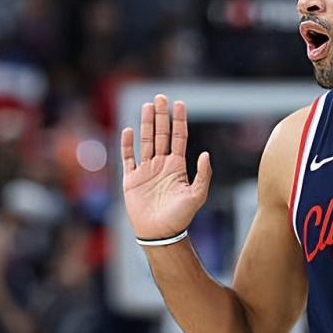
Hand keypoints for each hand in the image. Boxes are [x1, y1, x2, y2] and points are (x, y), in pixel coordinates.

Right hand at [120, 95, 211, 239]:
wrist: (160, 234)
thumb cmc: (180, 217)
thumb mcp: (197, 195)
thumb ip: (203, 175)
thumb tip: (205, 153)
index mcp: (177, 166)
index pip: (178, 137)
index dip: (179, 121)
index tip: (180, 103)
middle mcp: (161, 165)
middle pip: (161, 134)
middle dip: (161, 116)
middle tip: (161, 97)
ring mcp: (146, 170)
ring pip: (146, 141)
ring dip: (146, 124)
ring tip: (147, 106)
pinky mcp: (131, 179)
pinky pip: (128, 158)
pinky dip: (128, 144)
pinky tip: (129, 130)